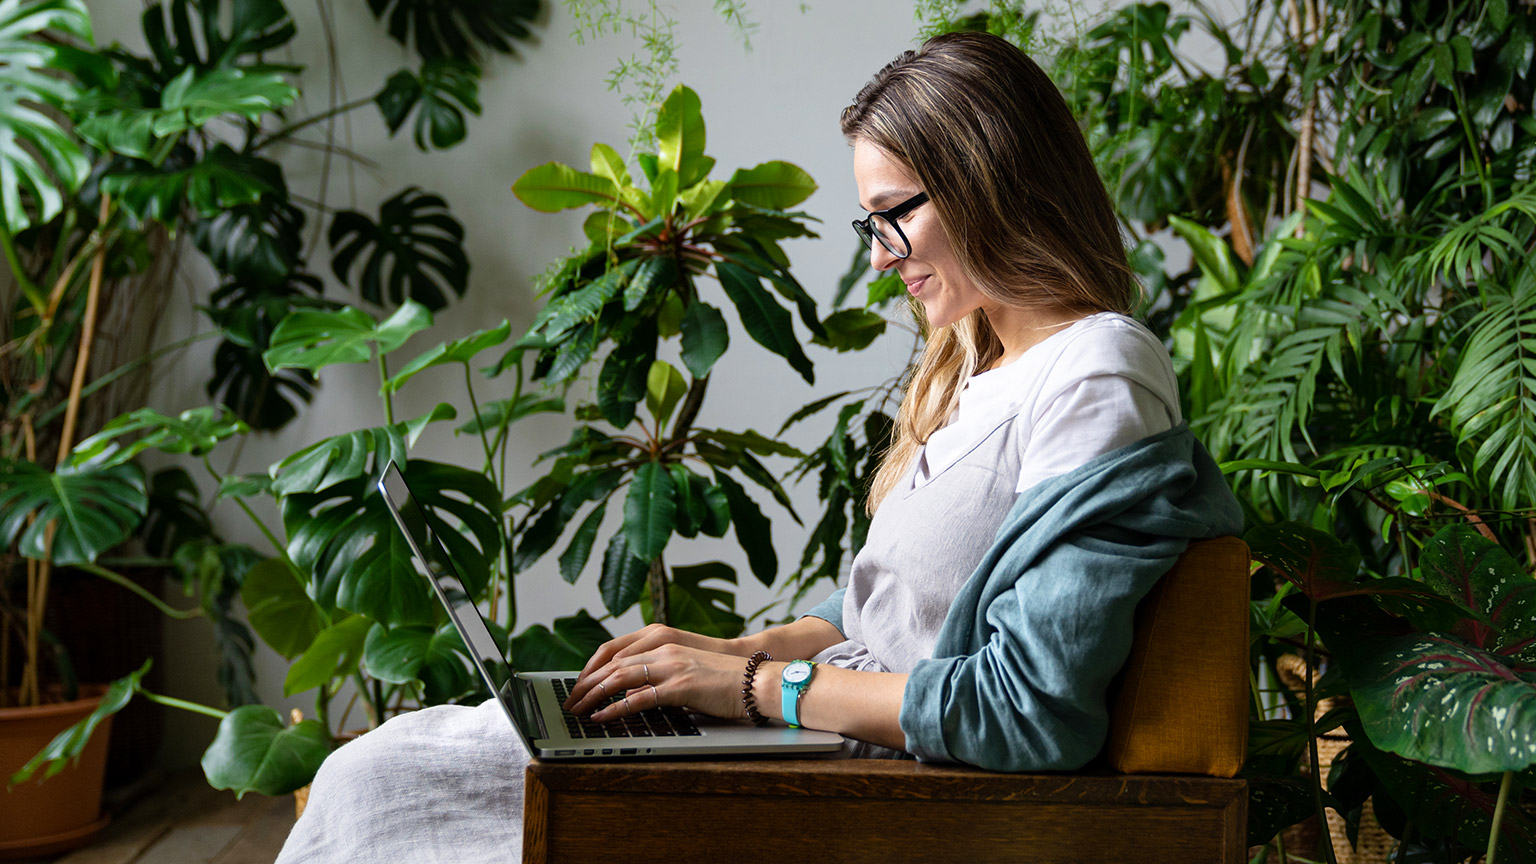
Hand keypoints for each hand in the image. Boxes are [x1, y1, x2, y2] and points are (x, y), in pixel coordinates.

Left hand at [562, 643, 752, 722]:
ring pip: (619, 677)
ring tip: (578, 710)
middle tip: (569, 701)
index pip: (614, 651)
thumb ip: (658, 675)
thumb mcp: (684, 669)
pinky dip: (615, 708)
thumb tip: (631, 692)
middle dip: (585, 684)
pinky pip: (638, 698)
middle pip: (610, 663)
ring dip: (593, 695)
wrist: (756, 680)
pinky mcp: (680, 686)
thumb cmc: (723, 678)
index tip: (578, 685)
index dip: (591, 669)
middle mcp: (663, 648)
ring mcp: (671, 666)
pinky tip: (602, 717)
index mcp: (663, 641)